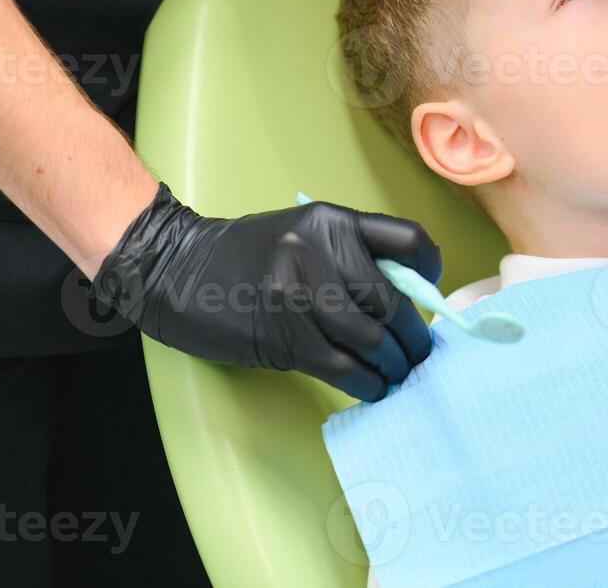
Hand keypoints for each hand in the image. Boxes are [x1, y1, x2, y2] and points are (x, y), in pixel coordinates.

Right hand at [93, 183, 440, 401]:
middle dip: (414, 334)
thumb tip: (406, 295)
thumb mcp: (303, 236)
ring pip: (371, 339)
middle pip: (392, 300)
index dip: (429, 270)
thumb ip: (350, 255)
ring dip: (393, 364)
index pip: (406, 241)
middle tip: (420, 352)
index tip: (432, 294)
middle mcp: (320, 252)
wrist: (175, 270)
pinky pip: (343, 367)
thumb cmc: (246, 256)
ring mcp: (300, 295)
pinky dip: (368, 382)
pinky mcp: (285, 337)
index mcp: (332, 221)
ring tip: (399, 373)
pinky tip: (375, 387)